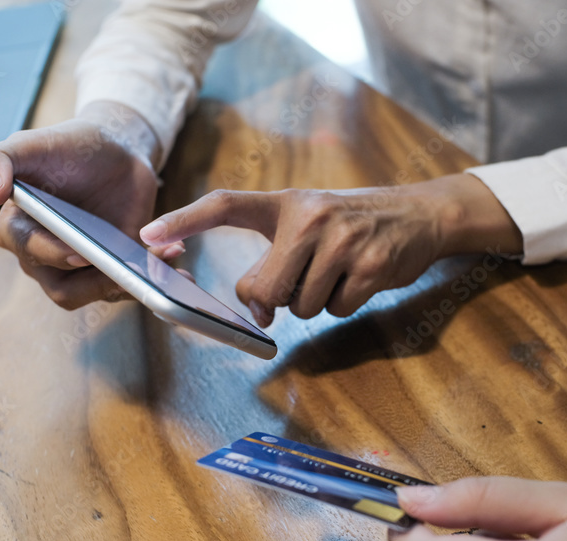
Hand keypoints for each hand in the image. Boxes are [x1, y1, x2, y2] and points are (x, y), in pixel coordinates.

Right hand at [0, 101, 181, 308]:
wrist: (114, 150)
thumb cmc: (66, 147)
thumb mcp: (28, 144)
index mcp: (17, 230)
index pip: (28, 253)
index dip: (53, 254)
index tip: (80, 251)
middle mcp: (44, 258)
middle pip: (64, 289)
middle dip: (100, 279)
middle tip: (130, 266)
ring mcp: (81, 270)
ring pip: (100, 293)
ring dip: (134, 281)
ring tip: (166, 256)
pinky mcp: (114, 271)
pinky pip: (130, 287)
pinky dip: (154, 281)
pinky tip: (177, 263)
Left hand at [139, 174, 520, 326]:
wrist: (419, 214)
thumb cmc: (353, 223)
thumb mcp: (311, 222)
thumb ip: (275, 261)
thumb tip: (256, 312)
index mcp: (287, 203)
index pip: (226, 204)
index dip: (184, 220)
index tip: (147, 235)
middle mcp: (311, 216)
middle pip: (265, 289)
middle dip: (277, 301)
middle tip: (298, 284)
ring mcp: (343, 240)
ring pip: (302, 306)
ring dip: (316, 302)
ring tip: (338, 272)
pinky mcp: (371, 265)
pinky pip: (337, 309)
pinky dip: (345, 304)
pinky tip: (360, 278)